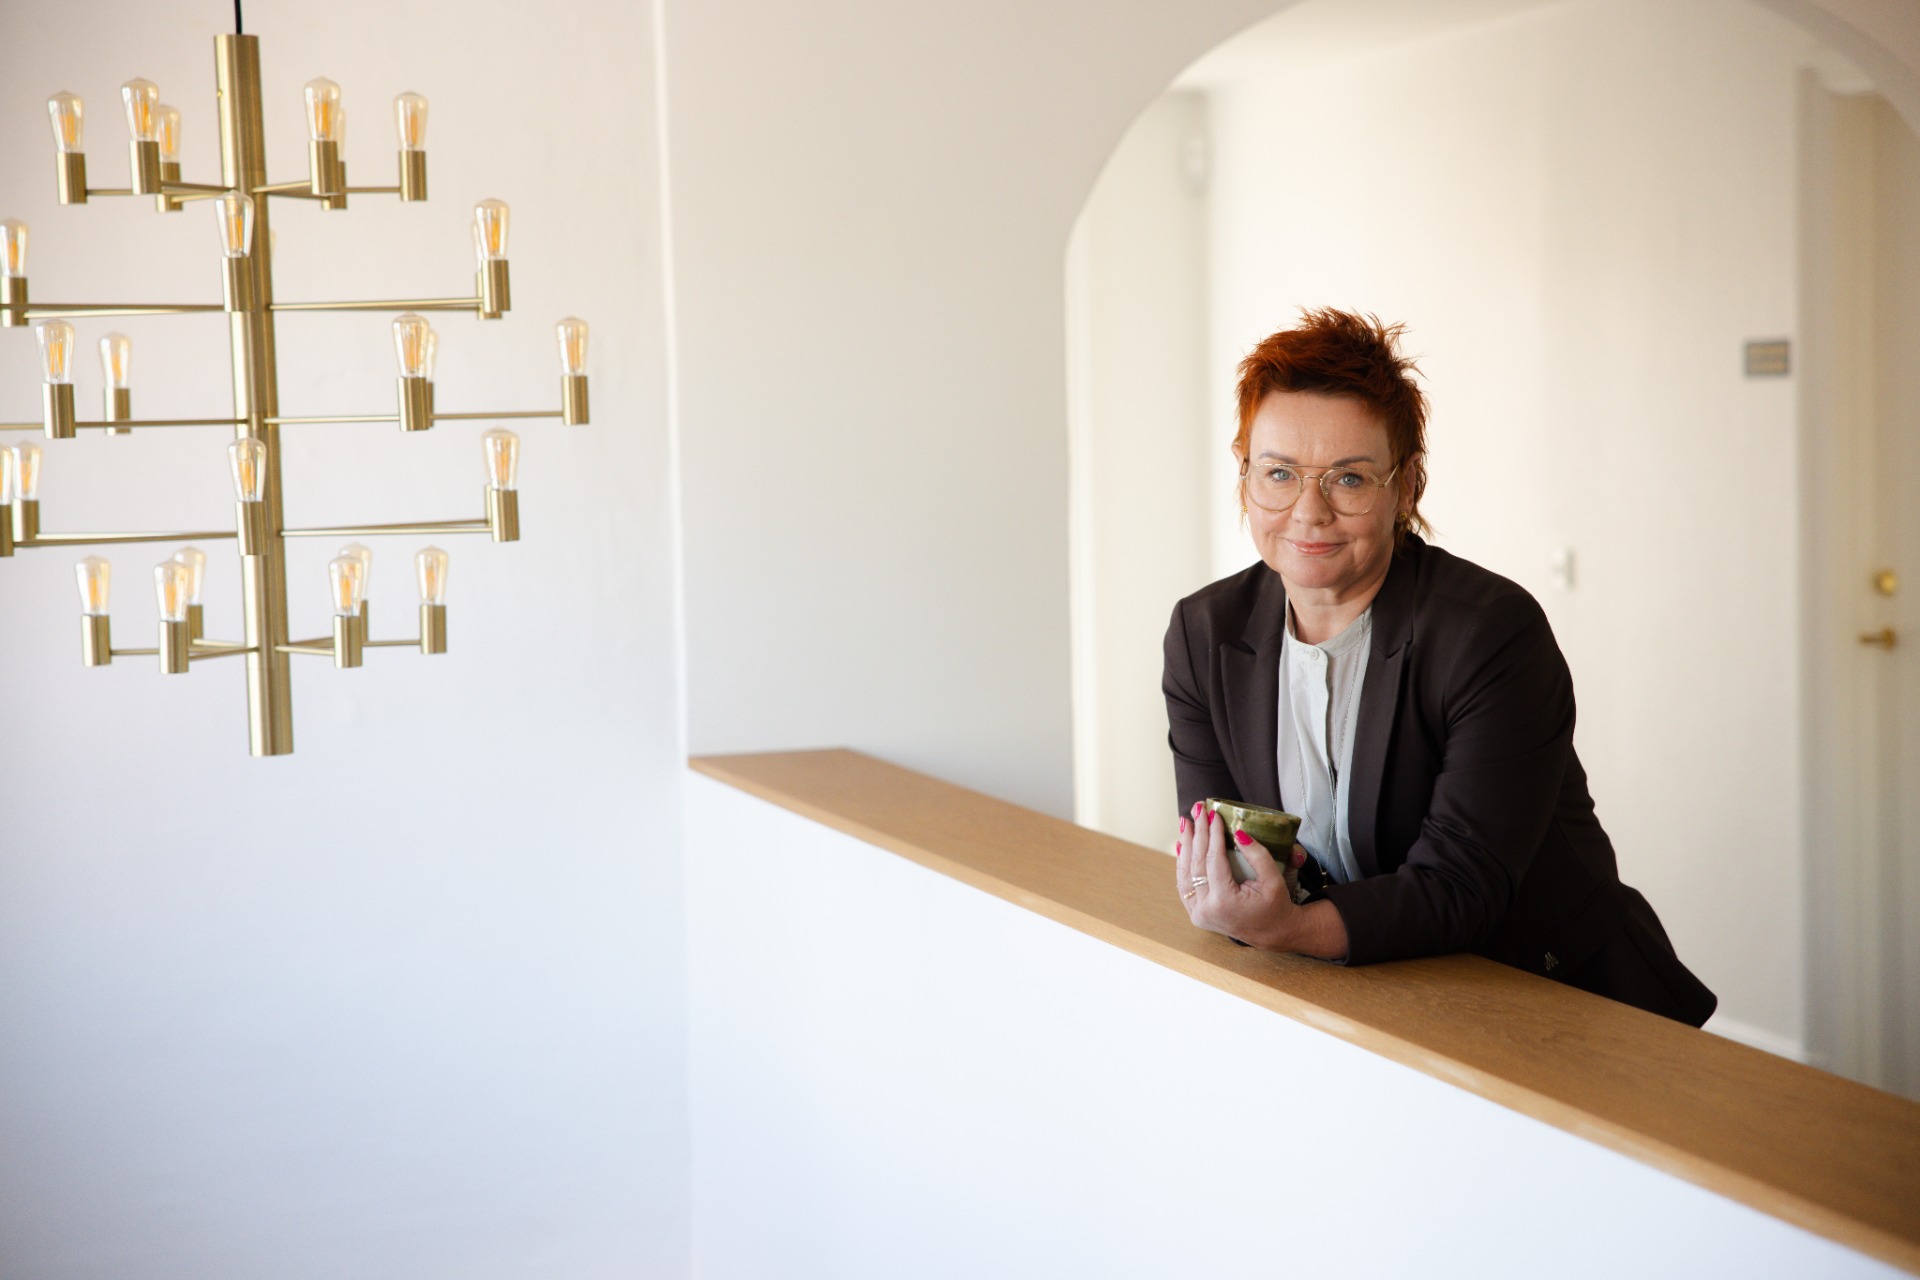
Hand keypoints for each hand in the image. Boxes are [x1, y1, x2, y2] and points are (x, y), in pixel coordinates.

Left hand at [1174, 802, 1306, 949]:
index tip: (1213, 813)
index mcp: (1225, 901)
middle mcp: (1207, 909)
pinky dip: (1182, 863)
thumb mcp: (1273, 880)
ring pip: (1186, 873)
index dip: (1212, 834)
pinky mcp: (1196, 914)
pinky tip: (1182, 845)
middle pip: (1197, 863)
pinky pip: (1185, 885)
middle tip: (1197, 809)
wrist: (1272, 932)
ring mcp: (1198, 914)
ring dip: (1186, 845)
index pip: (1214, 860)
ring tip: (1186, 822)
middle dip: (1197, 833)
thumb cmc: (1276, 905)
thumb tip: (1239, 833)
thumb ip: (1258, 856)